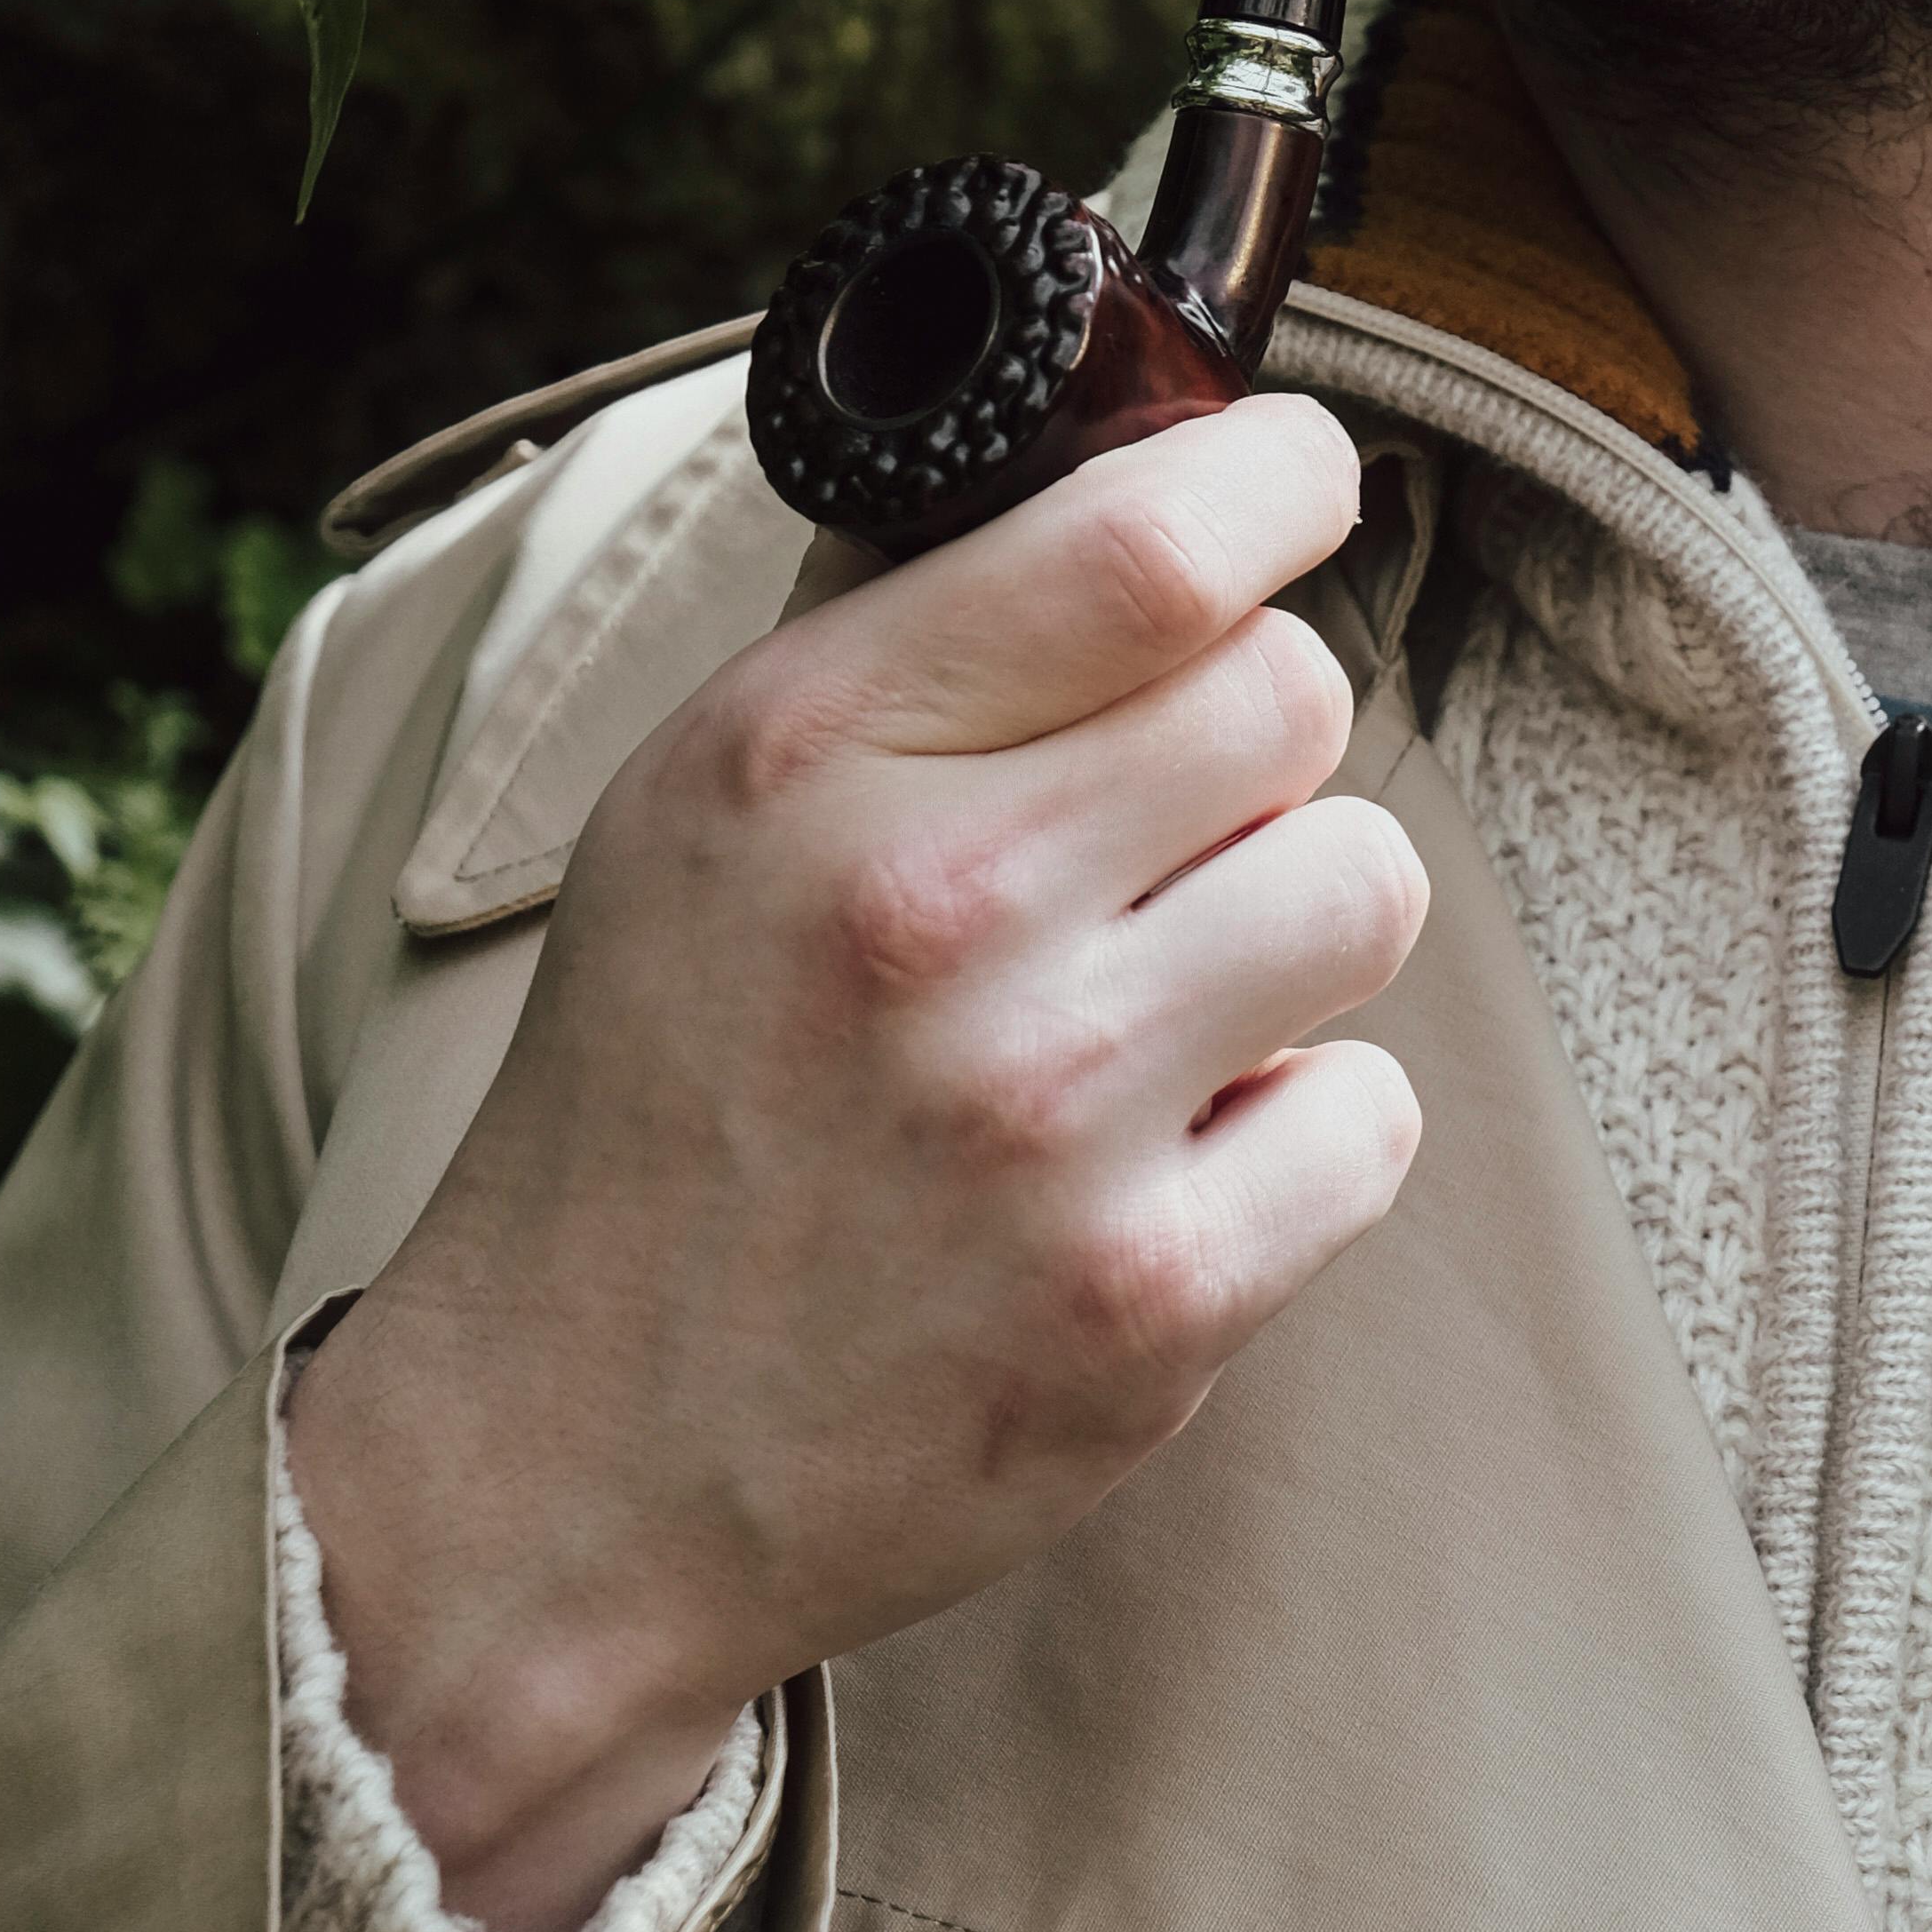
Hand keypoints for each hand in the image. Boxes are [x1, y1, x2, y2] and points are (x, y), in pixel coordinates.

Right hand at [286, 397, 1426, 1931]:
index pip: (1152, 542)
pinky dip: (1294, 1141)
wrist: (560, 1467)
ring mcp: (1048, 1112)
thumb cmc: (658, 1105)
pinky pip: (1372, 1115)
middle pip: (1294, 696)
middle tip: (1151, 844)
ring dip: (1287, 935)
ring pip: (1365, 885)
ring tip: (1153, 1008)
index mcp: (805, 754)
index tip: (1293, 486)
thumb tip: (1136, 463)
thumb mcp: (699, 811)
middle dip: (1251, 755)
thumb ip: (910, 641)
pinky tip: (1159, 1167)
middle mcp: (933, 911)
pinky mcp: (1148, 1299)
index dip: (1274, 483)